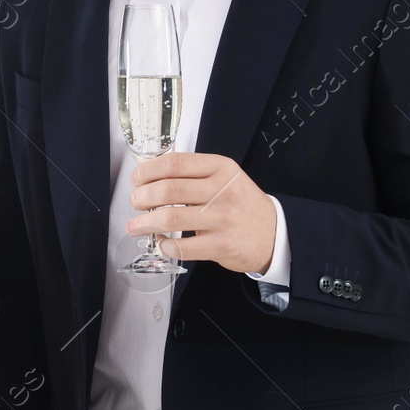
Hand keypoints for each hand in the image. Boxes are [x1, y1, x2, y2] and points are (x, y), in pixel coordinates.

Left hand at [126, 152, 276, 273]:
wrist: (274, 233)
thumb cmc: (241, 204)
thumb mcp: (224, 177)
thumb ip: (192, 174)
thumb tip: (149, 176)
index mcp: (220, 168)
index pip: (176, 163)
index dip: (148, 170)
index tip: (136, 178)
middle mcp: (222, 191)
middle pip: (169, 189)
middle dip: (142, 197)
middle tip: (135, 202)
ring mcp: (223, 219)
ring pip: (171, 218)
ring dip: (145, 222)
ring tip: (136, 225)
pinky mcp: (222, 245)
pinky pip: (182, 247)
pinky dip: (164, 245)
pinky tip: (160, 243)